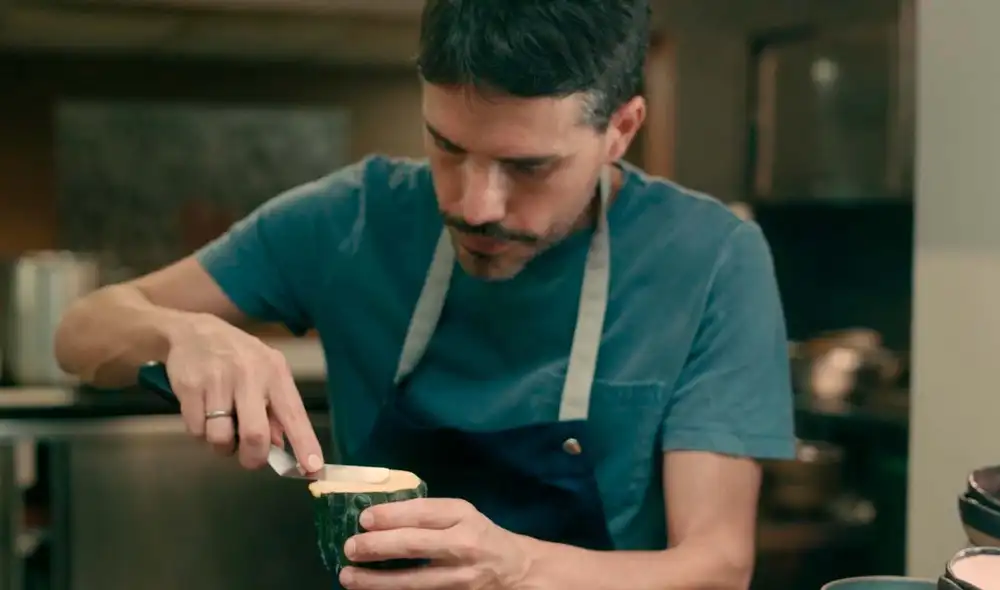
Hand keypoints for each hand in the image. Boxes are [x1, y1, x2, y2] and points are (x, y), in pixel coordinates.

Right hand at [163, 313, 322, 471]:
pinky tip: (203, 414)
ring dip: (222, 446)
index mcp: (275, 373)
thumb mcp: (265, 373)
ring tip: (222, 428)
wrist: (193, 331)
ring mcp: (218, 381)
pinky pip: (196, 430)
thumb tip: (281, 447)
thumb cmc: (238, 357)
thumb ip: (276, 409)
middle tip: (250, 459)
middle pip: (255, 434)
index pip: (294, 414)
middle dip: (253, 457)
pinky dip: (200, 432)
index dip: (304, 444)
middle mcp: (249, 375)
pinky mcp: (190, 387)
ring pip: (220, 438)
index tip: (313, 468)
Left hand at [340, 498, 533, 589]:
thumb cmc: (480, 536)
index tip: (363, 519)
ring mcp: (460, 578)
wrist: (516, 571)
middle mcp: (463, 546)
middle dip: (377, 547)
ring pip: (412, 581)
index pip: (422, 513)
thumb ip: (428, 514)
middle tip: (350, 548)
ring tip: (348, 576)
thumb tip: (376, 517)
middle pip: (414, 546)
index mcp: (463, 516)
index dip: (390, 515)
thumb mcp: (461, 515)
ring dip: (375, 581)